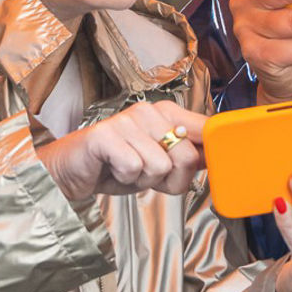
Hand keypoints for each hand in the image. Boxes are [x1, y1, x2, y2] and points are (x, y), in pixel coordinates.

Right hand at [36, 100, 205, 200]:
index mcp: (167, 113)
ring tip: (127, 170)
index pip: (205, 128)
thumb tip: (218, 157)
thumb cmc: (117, 166)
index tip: (208, 166)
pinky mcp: (106, 134)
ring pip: (160, 166)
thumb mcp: (160, 163)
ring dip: (144, 180)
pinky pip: (134, 167)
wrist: (73, 171)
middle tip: (147, 174)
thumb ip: (187, 158)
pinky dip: (125, 178)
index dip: (211, 153)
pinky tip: (114, 169)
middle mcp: (149, 112)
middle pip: (187, 156)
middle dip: (171, 179)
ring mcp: (127, 120)